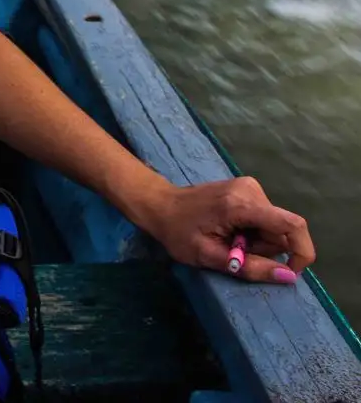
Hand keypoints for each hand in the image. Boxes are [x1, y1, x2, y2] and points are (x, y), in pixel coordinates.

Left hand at [134, 176, 313, 284]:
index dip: (301, 251)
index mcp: (241, 204)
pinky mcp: (248, 188)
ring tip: (229, 240)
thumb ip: (249, 268)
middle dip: (265, 249)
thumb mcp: (209, 256)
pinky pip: (266, 218)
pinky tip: (230, 231)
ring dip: (258, 241)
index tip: (289, 270)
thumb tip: (288, 276)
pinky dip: (254, 231)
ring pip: (275, 226)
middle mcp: (252, 190)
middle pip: (282, 230)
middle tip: (234, 251)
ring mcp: (250, 186)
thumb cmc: (178, 232)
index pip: (292, 224)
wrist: (159, 204)